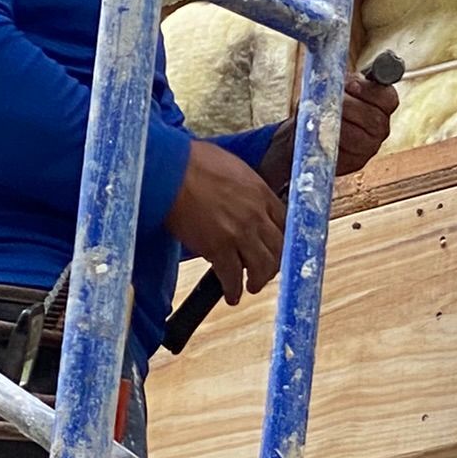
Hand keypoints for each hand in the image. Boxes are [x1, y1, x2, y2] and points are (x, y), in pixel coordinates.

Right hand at [165, 140, 285, 304]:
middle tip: (266, 271)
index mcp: (261, 193)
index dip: (281, 239)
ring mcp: (239, 233)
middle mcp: (256, 215)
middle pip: (279, 247)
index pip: (285, 222)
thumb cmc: (193, 163)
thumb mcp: (233, 168)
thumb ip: (244, 188)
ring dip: (259, 280)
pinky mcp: (218, 248)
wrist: (171, 170)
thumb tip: (242, 197)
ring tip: (252, 286)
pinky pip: (232, 277)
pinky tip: (231, 295)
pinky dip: (233, 290)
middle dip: (274, 263)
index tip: (276, 246)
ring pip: (263, 266)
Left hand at [258, 73, 399, 189]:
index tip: (351, 87)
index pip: (388, 98)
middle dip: (349, 108)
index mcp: (382, 104)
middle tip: (330, 101)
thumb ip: (345, 82)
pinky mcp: (355, 162)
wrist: (309, 128)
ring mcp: (370, 147)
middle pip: (375, 120)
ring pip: (358, 138)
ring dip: (337, 125)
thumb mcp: (335, 85)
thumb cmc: (325, 102)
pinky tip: (320, 134)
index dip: (370, 92)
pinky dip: (330, 142)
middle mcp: (382, 127)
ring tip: (321, 117)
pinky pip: (344, 153)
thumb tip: (348, 83)